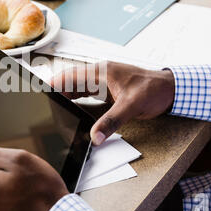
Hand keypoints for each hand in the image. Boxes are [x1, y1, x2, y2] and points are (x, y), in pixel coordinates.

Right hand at [50, 62, 174, 144]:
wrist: (170, 89)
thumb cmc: (153, 90)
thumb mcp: (131, 106)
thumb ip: (111, 122)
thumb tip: (95, 137)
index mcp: (102, 72)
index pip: (71, 76)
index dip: (55, 83)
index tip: (40, 91)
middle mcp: (100, 74)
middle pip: (71, 81)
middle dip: (57, 90)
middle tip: (43, 104)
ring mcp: (103, 81)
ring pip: (77, 86)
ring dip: (66, 95)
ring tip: (52, 107)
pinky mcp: (108, 88)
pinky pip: (87, 92)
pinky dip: (77, 98)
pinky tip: (71, 107)